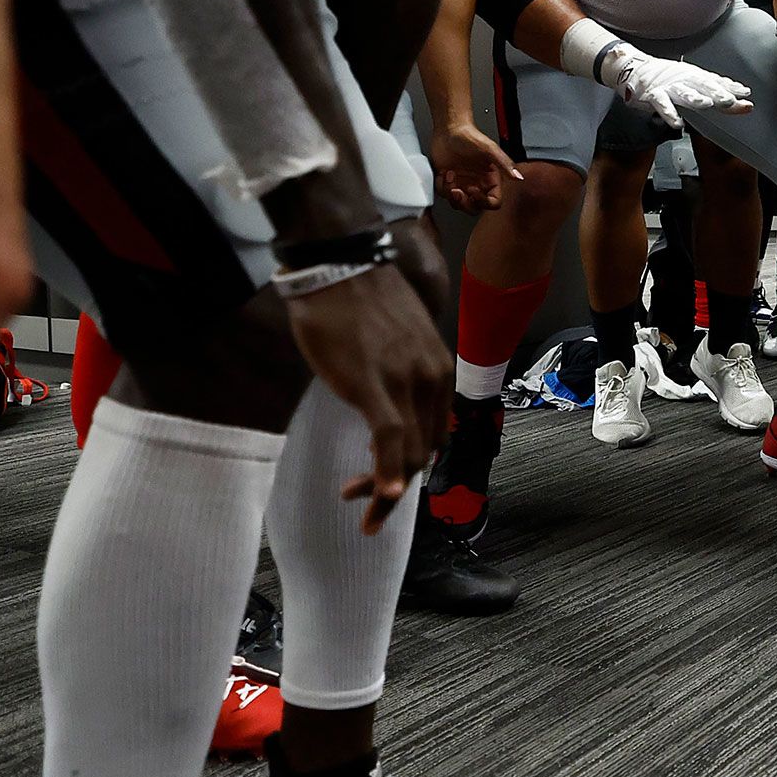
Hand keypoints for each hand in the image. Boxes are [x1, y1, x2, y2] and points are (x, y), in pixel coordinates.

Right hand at [284, 262, 451, 533]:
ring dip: (386, 491)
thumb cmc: (357, 299)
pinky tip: (381, 497)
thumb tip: (388, 399)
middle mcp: (430, 379)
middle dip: (397, 488)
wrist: (338, 263)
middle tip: (367, 508)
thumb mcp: (396, 340)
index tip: (385, 482)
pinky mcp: (374, 384)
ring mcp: (405, 383)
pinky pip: (388, 439)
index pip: (434, 435)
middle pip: (422, 453)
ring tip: (365, 512)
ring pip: (407, 454)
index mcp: (438, 370)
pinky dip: (386, 474)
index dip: (411, 466)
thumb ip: (401, 372)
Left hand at [431, 120, 521, 213]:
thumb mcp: (489, 149)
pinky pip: (444, 195)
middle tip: (458, 191)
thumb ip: (504, 163)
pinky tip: (445, 173)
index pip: (493, 201)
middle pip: (474, 207)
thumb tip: (518, 177)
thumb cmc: (469, 135)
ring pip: (458, 204)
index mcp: (491, 179)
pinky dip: (442, 187)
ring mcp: (462, 184)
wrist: (449, 128)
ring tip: (451, 177)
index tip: (474, 191)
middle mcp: (477, 183)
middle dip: (464, 202)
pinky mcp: (448, 182)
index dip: (483, 201)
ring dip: (451, 193)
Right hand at [602, 45, 751, 126]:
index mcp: (696, 76)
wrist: (635, 69)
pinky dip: (669, 113)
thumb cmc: (669, 78)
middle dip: (718, 92)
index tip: (746, 94)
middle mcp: (684, 79)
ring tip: (706, 104)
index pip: (716, 82)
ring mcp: (668, 86)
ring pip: (683, 92)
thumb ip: (716, 90)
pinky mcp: (652, 95)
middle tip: (732, 99)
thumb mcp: (694, 81)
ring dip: (695, 98)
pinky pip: (661, 104)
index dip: (731, 88)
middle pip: (703, 85)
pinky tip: (677, 124)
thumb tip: (742, 97)